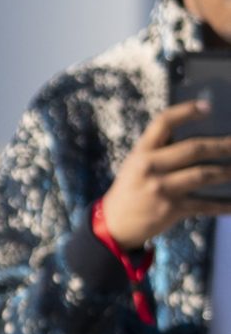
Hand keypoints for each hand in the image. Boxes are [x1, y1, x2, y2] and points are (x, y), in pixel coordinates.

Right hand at [98, 100, 230, 248]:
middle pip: (193, 149)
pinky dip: (223, 205)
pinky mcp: (171, 210)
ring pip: (203, 175)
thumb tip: (194, 139)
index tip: (208, 106)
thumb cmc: (131, 189)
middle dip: (221, 145)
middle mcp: (151, 167)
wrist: (114, 226)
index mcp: (142, 151)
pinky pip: (204, 205)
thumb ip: (159, 150)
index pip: (164, 122)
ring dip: (227, 172)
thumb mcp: (135, 164)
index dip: (186, 111)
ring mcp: (162, 189)